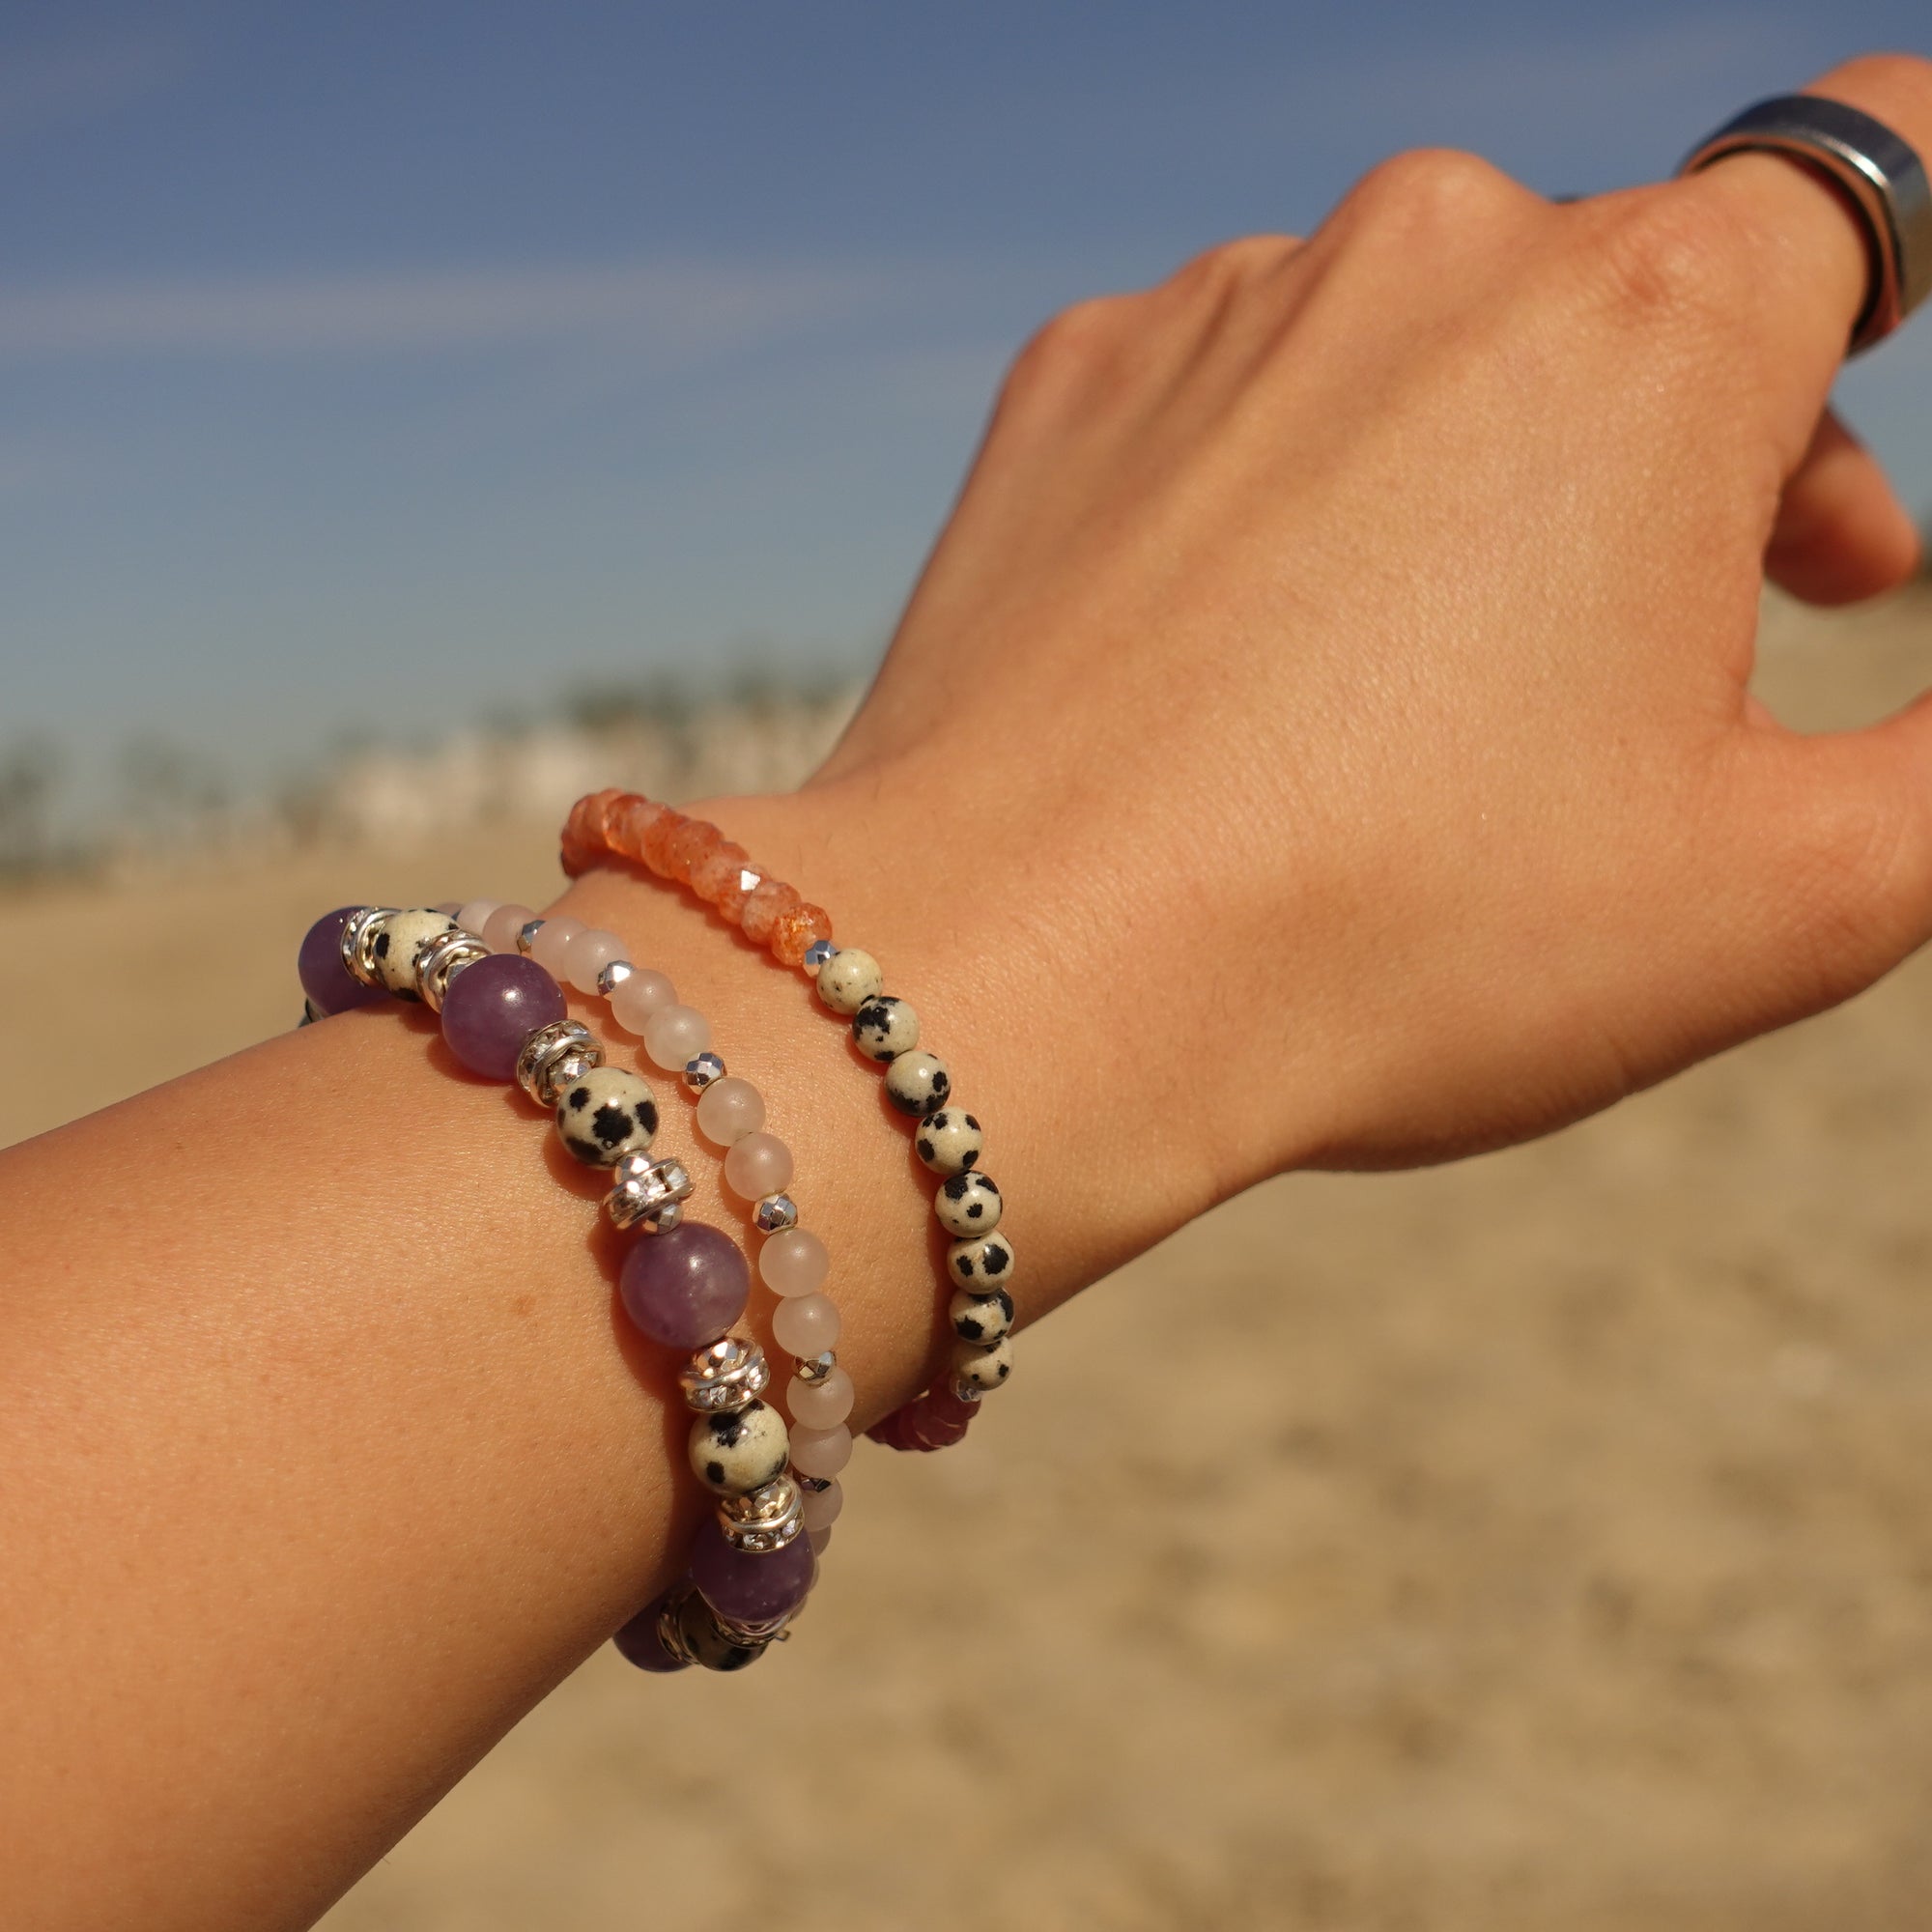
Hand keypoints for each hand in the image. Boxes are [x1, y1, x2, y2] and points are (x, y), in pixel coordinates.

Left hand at [741, 54, 1931, 1192]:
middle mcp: (1431, 251)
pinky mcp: (1072, 384)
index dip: (1919, 227)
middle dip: (1728, 443)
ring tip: (1466, 671)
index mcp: (1653, 326)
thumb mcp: (1795, 892)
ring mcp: (1223, 307)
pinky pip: (1243, 393)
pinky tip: (1265, 650)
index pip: (1865, 169)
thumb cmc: (1403, 942)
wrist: (1019, 976)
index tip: (1882, 321)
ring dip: (1494, 465)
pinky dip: (1294, 487)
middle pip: (1645, 294)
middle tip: (1768, 604)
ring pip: (1429, 343)